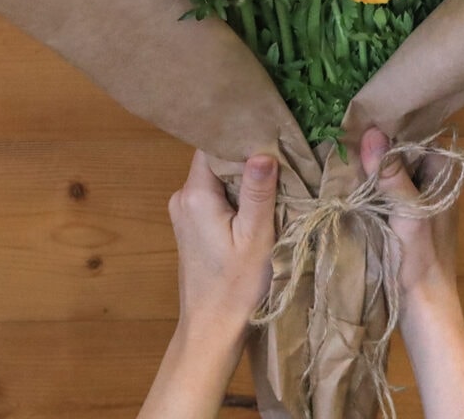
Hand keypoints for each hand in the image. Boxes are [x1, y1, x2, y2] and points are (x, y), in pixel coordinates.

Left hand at [167, 149, 278, 343]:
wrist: (212, 330)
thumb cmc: (236, 286)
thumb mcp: (256, 237)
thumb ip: (258, 192)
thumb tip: (263, 151)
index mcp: (195, 195)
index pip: (214, 145)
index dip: (241, 137)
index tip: (271, 134)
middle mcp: (182, 197)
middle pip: (215, 160)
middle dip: (246, 158)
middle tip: (280, 158)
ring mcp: (183, 212)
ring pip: (216, 178)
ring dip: (242, 179)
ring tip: (274, 181)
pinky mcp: (190, 225)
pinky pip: (214, 195)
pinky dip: (235, 195)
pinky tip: (257, 205)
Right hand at [359, 127, 458, 316]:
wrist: (423, 307)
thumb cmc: (422, 258)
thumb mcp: (407, 211)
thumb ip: (391, 173)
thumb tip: (372, 132)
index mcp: (444, 175)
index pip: (419, 135)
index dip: (394, 126)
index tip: (365, 116)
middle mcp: (433, 182)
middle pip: (404, 151)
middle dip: (379, 144)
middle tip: (346, 132)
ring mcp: (417, 199)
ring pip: (392, 170)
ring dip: (371, 165)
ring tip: (343, 150)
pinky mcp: (402, 215)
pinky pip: (385, 188)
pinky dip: (370, 183)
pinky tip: (349, 178)